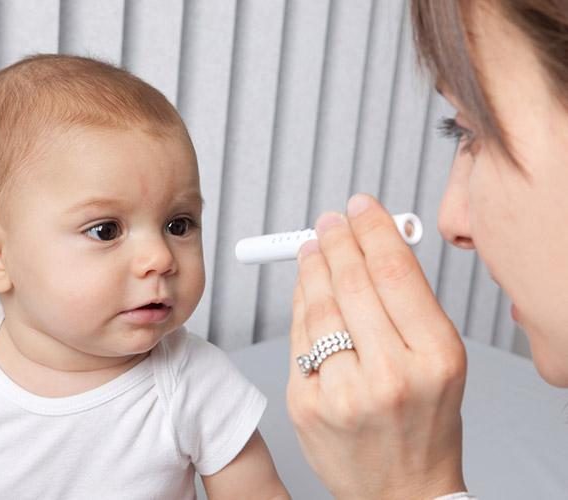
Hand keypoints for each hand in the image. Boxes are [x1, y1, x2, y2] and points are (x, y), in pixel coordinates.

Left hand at [286, 194, 467, 499]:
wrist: (401, 489)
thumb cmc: (426, 419)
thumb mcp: (441, 358)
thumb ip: (410, 301)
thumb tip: (371, 243)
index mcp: (435, 356)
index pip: (395, 270)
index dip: (373, 228)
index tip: (359, 205)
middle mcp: (390, 374)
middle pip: (352, 281)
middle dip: (337, 240)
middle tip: (329, 220)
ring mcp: (343, 392)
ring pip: (318, 303)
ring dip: (312, 264)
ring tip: (312, 246)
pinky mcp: (306, 404)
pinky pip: (298, 335)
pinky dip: (300, 300)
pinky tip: (304, 283)